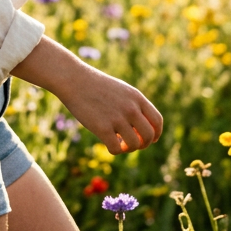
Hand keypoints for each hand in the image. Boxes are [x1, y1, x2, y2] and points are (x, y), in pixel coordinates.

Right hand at [12, 35, 161, 154]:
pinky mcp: (102, 127)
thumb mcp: (120, 90)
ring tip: (119, 143)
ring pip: (134, 145)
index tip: (150, 139)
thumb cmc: (95, 85)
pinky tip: (108, 143)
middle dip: (143, 144)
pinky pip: (116, 149)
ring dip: (128, 148)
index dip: (156, 134)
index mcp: (136, 97)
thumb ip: (133, 105)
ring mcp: (117, 118)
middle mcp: (130, 108)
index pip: (157, 121)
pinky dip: (115, 150)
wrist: (73, 79)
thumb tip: (141, 127)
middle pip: (148, 136)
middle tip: (132, 144)